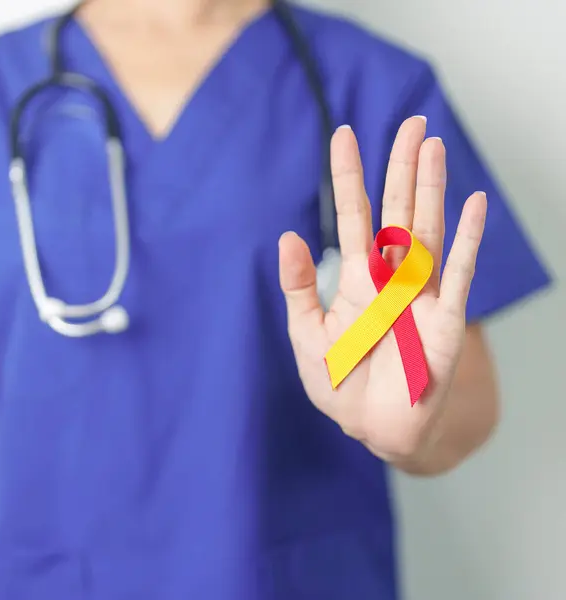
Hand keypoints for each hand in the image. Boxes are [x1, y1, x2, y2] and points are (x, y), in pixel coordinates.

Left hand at [278, 117, 487, 463]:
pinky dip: (467, 239)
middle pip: (396, 211)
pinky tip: (474, 203)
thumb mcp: (308, 334)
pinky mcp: (445, 318)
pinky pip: (458, 272)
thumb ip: (299, 286)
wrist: (375, 427)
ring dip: (432, 188)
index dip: (347, 177)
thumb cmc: (339, 383)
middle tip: (409, 123)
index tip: (342, 135)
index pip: (352, 217)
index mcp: (356, 278)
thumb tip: (288, 236)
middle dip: (400, 167)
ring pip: (427, 229)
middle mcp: (390, 276)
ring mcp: (420, 293)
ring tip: (433, 145)